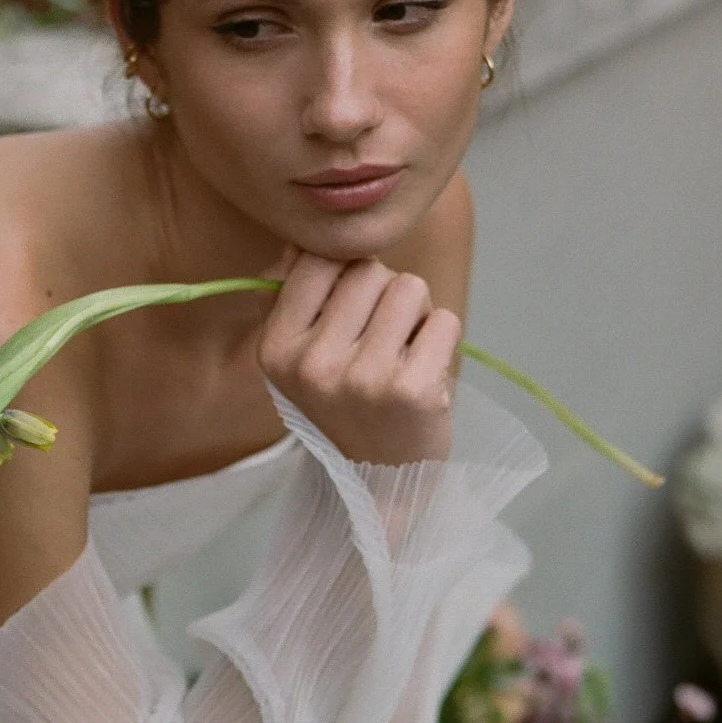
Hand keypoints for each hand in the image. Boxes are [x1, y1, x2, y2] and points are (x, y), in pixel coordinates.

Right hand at [258, 252, 457, 464]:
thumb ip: (298, 295)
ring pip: (410, 288)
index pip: (318, 259)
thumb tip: (303, 237)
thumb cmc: (346, 407)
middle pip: (369, 270)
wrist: (379, 485)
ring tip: (402, 355)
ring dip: (417, 314)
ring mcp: (362, 378)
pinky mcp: (411, 390)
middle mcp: (312, 364)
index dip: (346, 274)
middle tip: (380, 343)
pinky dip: (442, 340)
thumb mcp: (301, 357)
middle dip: (384, 295)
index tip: (348, 313)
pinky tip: (424, 373)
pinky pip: (445, 321)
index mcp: (276, 349)